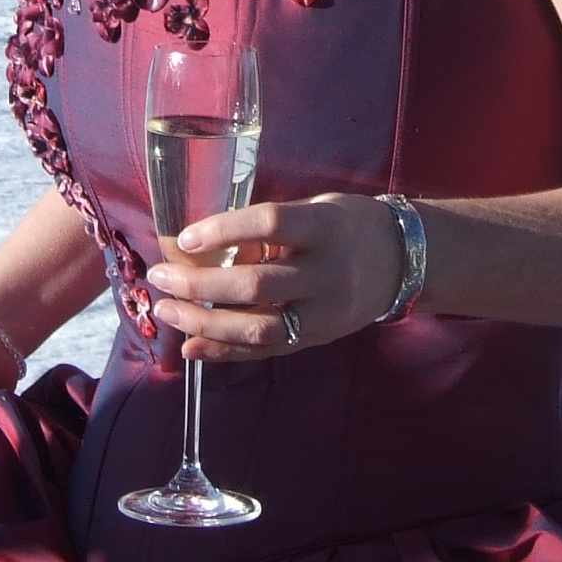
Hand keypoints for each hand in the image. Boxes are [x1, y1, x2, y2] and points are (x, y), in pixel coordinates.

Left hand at [146, 195, 408, 361]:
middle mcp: (326, 274)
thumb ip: (269, 227)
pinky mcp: (315, 340)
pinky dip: (224, 352)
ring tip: (166, 312)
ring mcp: (322, 314)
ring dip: (204, 323)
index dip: (224, 229)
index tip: (185, 236)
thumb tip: (205, 241)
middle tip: (160, 277)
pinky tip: (190, 346)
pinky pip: (265, 352)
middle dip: (200, 284)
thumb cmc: (346, 225)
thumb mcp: (315, 209)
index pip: (270, 224)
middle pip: (257, 284)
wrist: (401, 261)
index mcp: (325, 228)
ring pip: (258, 328)